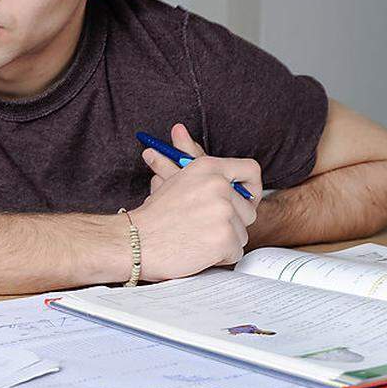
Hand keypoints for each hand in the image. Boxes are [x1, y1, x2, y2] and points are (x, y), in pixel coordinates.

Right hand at [130, 124, 263, 280]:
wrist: (135, 241)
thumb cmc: (153, 215)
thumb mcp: (172, 180)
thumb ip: (186, 157)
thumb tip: (180, 131)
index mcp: (208, 168)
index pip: (251, 170)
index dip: (250, 188)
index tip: (244, 199)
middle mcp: (219, 186)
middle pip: (249, 210)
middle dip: (232, 222)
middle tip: (208, 225)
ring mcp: (224, 212)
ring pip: (243, 233)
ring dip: (224, 240)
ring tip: (197, 237)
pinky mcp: (225, 238)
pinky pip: (236, 252)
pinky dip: (220, 256)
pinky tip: (199, 250)